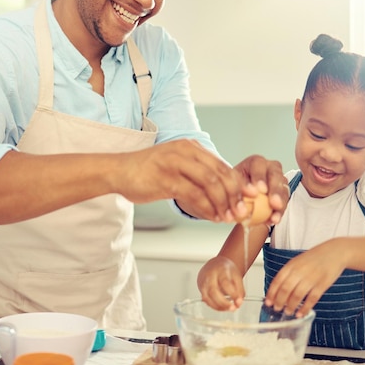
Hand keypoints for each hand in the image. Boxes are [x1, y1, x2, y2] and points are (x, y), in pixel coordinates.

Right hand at [116, 139, 249, 221]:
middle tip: (240, 212)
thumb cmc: (148, 172)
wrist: (118, 171)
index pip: (222, 165)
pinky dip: (206, 208)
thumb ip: (197, 176)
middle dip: (234, 195)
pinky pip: (193, 194)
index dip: (237, 185)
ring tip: (226, 217)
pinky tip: (210, 217)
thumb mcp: (176, 167)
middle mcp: (185, 151)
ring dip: (222, 203)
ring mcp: (175, 163)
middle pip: (220, 173)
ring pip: (210, 183)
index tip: (246, 201)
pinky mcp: (165, 178)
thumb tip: (224, 196)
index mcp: (190, 147)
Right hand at [197, 256, 244, 310]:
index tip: (239, 301)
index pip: (225, 282)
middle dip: (223, 302)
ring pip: (207, 297)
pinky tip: (222, 307)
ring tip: (229, 308)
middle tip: (233, 308)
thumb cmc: (226, 270)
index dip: (232, 294)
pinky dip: (214, 306)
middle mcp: (210, 276)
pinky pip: (206, 301)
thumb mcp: (236, 276)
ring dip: (219, 307)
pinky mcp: (201, 290)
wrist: (214, 265)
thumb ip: (240, 290)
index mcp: (220, 270)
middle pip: (213, 291)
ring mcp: (204, 283)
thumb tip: (238, 303)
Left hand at [233, 155, 288, 224]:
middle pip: (275, 175)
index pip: (258, 164)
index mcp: (254, 163)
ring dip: (280, 203)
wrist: (241, 196)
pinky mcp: (282, 193)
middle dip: (275, 190)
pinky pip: (284, 202)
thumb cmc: (236, 187)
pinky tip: (274, 219)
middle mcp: (269, 168)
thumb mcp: (232, 187)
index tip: (259, 189)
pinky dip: (279, 212)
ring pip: (283, 188)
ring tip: (274, 216)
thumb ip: (236, 192)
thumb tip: (238, 203)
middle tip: (273, 203)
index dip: (259, 176)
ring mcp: (278, 180)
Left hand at [265, 239, 346, 316]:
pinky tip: (300, 313)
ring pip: (297, 296)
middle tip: (276, 308)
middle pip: (286, 289)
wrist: (335, 252)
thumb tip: (277, 290)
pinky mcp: (322, 285)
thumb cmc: (315, 258)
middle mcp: (300, 271)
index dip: (271, 293)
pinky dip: (305, 308)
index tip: (268, 302)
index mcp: (292, 265)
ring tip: (288, 312)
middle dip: (279, 301)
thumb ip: (288, 273)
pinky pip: (311, 299)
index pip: (277, 280)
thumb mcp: (298, 261)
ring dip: (291, 306)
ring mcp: (312, 278)